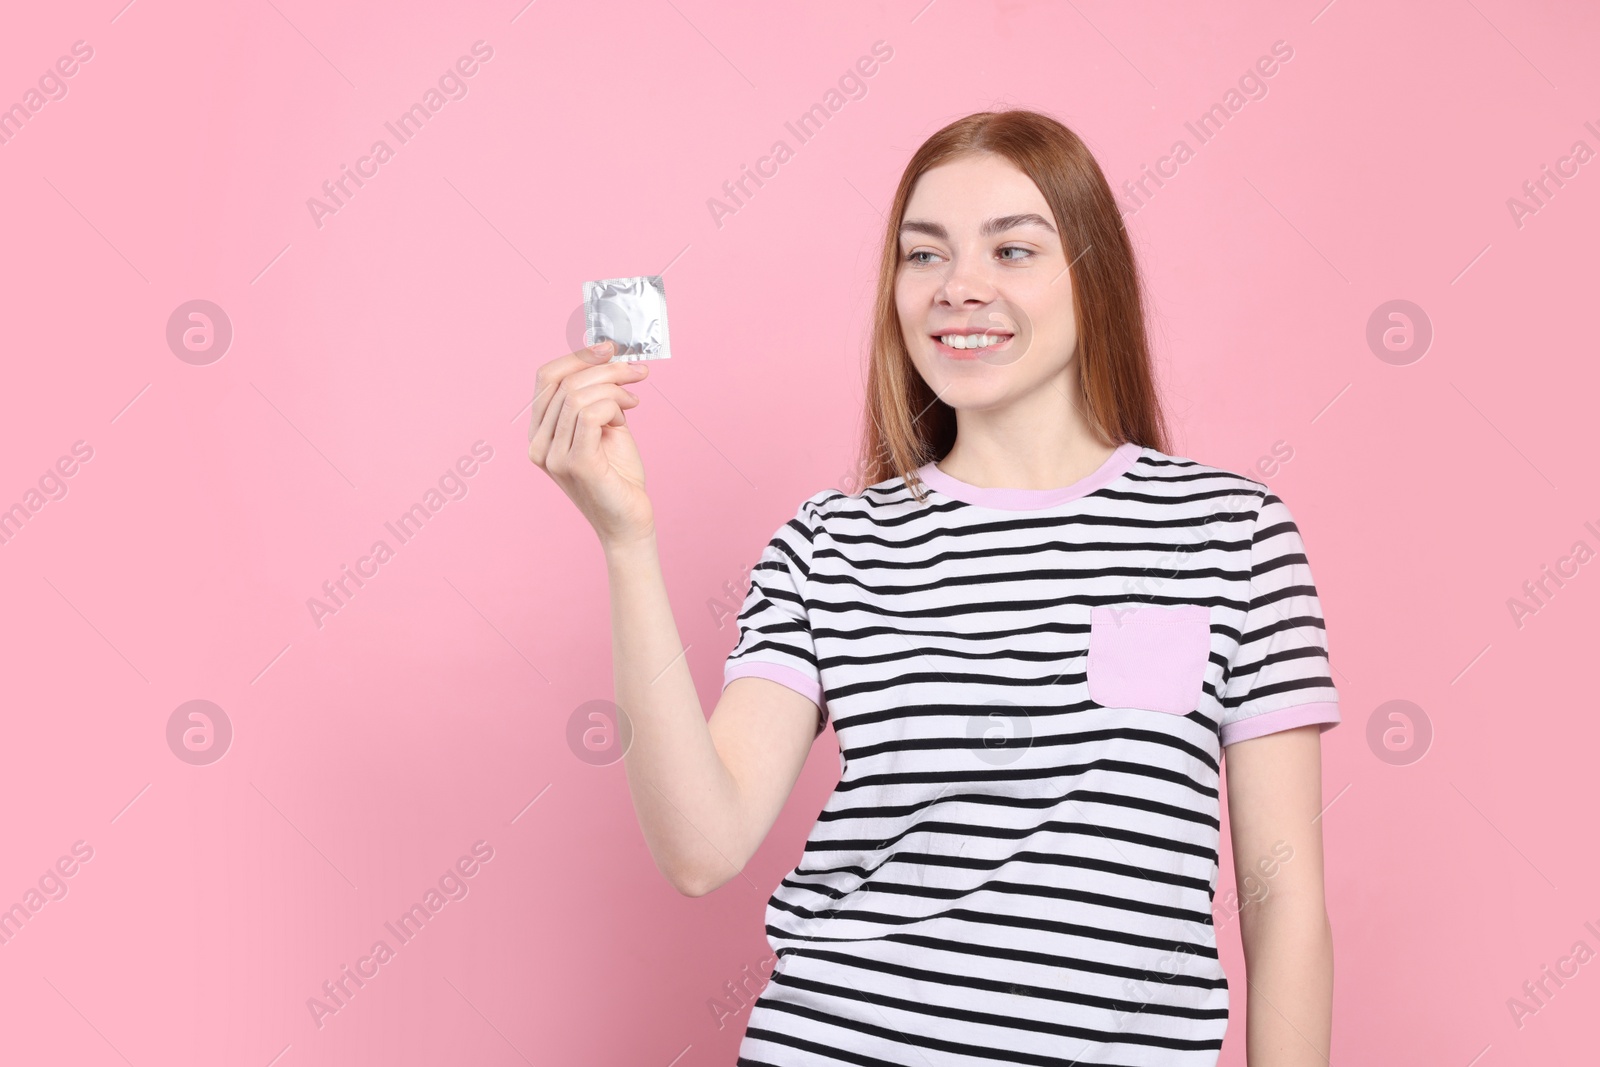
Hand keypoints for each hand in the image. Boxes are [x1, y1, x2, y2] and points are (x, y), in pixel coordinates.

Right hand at [528, 340, 654, 548]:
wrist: (629, 522)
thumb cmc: (619, 476)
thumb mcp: (605, 427)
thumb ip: (597, 397)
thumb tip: (607, 357)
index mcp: (540, 433)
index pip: (546, 378)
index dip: (577, 356)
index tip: (609, 348)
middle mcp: (539, 445)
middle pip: (564, 382)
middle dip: (605, 369)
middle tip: (637, 371)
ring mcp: (553, 456)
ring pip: (578, 395)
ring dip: (614, 388)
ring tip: (633, 400)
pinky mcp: (576, 464)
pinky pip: (590, 414)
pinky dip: (613, 406)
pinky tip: (626, 418)